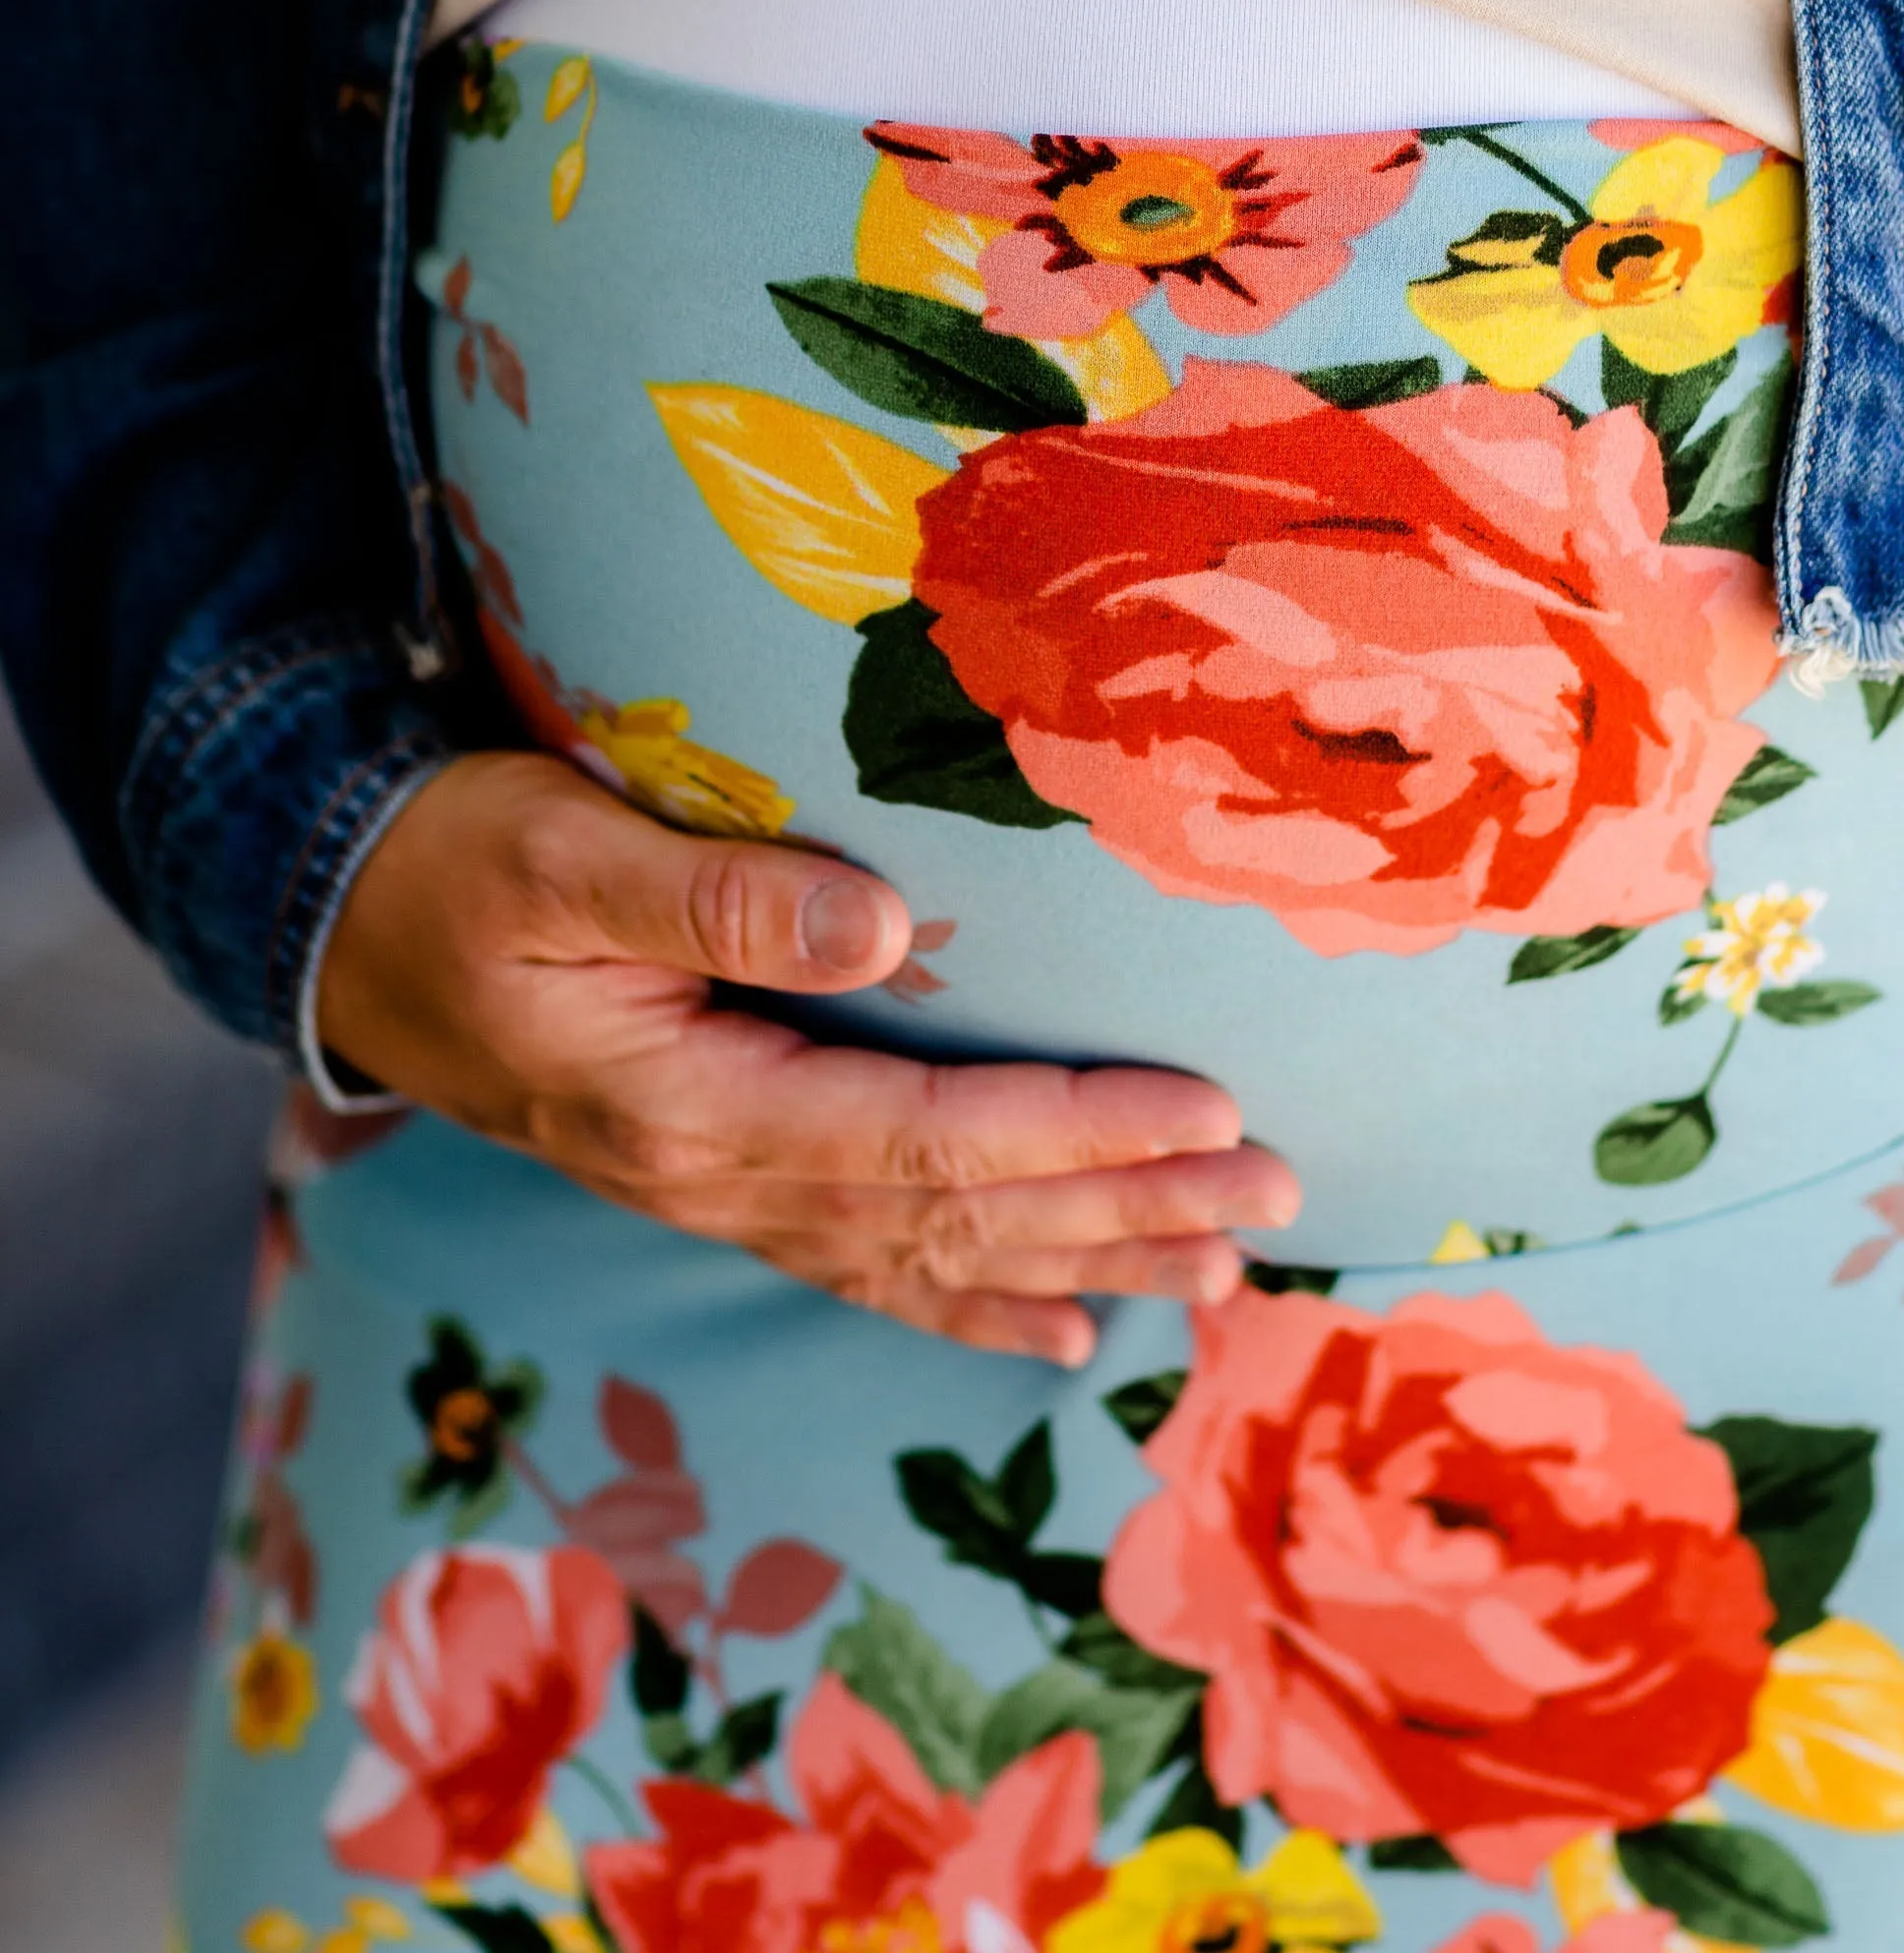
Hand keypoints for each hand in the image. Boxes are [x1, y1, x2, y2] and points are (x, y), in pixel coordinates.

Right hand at [317, 753, 1297, 1362]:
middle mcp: (722, 1179)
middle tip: (1275, 1196)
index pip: (930, 1139)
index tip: (1208, 1108)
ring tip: (1220, 1268)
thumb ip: (717, 891)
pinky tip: (1060, 1334)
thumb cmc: (457, 863)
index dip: (1075, 1132)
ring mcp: (719, 1199)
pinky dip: (973, 1305)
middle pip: (960, 1216)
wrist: (346, 927)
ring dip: (1083, 1260)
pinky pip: (868, 1270)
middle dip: (1125, 1209)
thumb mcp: (563, 852)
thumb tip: (882, 923)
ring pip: (933, 1258)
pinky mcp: (716, 1183)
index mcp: (695, 1106)